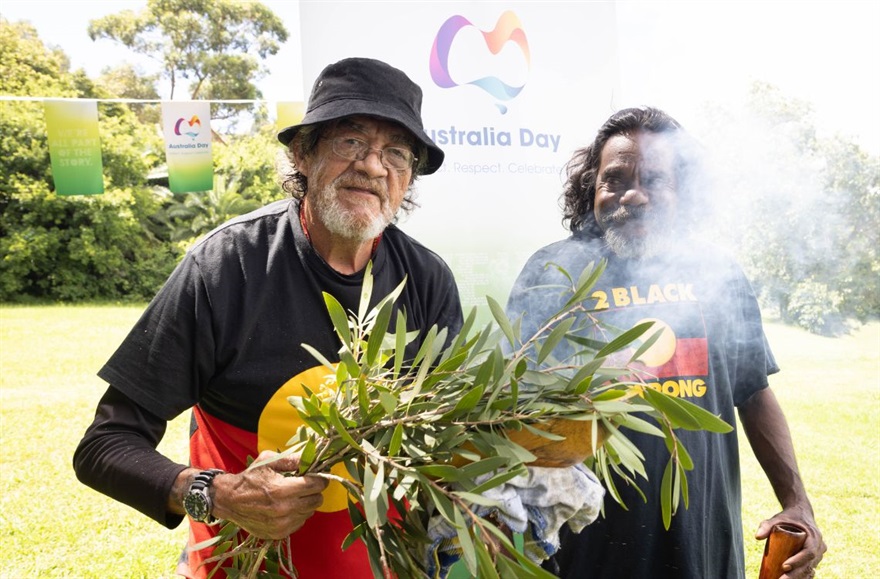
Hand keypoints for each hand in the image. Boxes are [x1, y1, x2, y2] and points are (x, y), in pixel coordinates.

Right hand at [211, 450, 328, 539]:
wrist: (229, 500)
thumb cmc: (250, 478)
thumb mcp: (269, 460)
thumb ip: (292, 459)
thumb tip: (312, 457)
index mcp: (281, 490)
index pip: (315, 486)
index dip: (320, 479)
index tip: (318, 476)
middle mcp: (283, 510)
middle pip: (316, 501)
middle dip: (315, 491)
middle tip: (307, 485)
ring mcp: (281, 525)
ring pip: (309, 512)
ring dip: (306, 503)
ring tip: (294, 496)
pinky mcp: (278, 534)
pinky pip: (299, 523)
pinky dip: (298, 514)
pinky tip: (288, 507)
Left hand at [756, 505, 825, 577]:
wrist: (801, 514)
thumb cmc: (789, 517)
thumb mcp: (778, 519)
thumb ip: (766, 526)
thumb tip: (757, 537)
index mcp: (814, 536)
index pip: (808, 552)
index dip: (797, 561)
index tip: (784, 566)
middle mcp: (819, 547)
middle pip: (808, 564)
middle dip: (795, 574)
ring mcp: (819, 554)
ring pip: (809, 569)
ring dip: (798, 577)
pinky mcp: (815, 559)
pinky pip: (809, 569)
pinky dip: (801, 576)